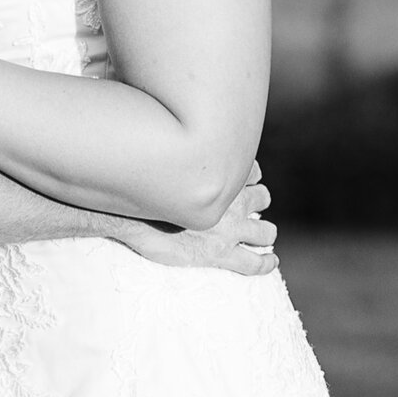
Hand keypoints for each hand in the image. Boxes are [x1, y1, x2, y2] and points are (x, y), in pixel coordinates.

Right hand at [114, 171, 278, 276]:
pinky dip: (267, 263)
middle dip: (258, 201)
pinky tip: (269, 262)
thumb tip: (171, 134)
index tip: (241, 180)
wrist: (128, 218)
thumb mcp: (164, 163)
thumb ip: (180, 157)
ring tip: (261, 235)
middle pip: (262, 198)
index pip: (251, 171)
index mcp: (219, 178)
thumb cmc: (140, 189)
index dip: (248, 177)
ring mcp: (229, 230)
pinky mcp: (221, 254)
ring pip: (266, 232)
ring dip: (265, 232)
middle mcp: (230, 203)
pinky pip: (255, 262)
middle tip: (248, 208)